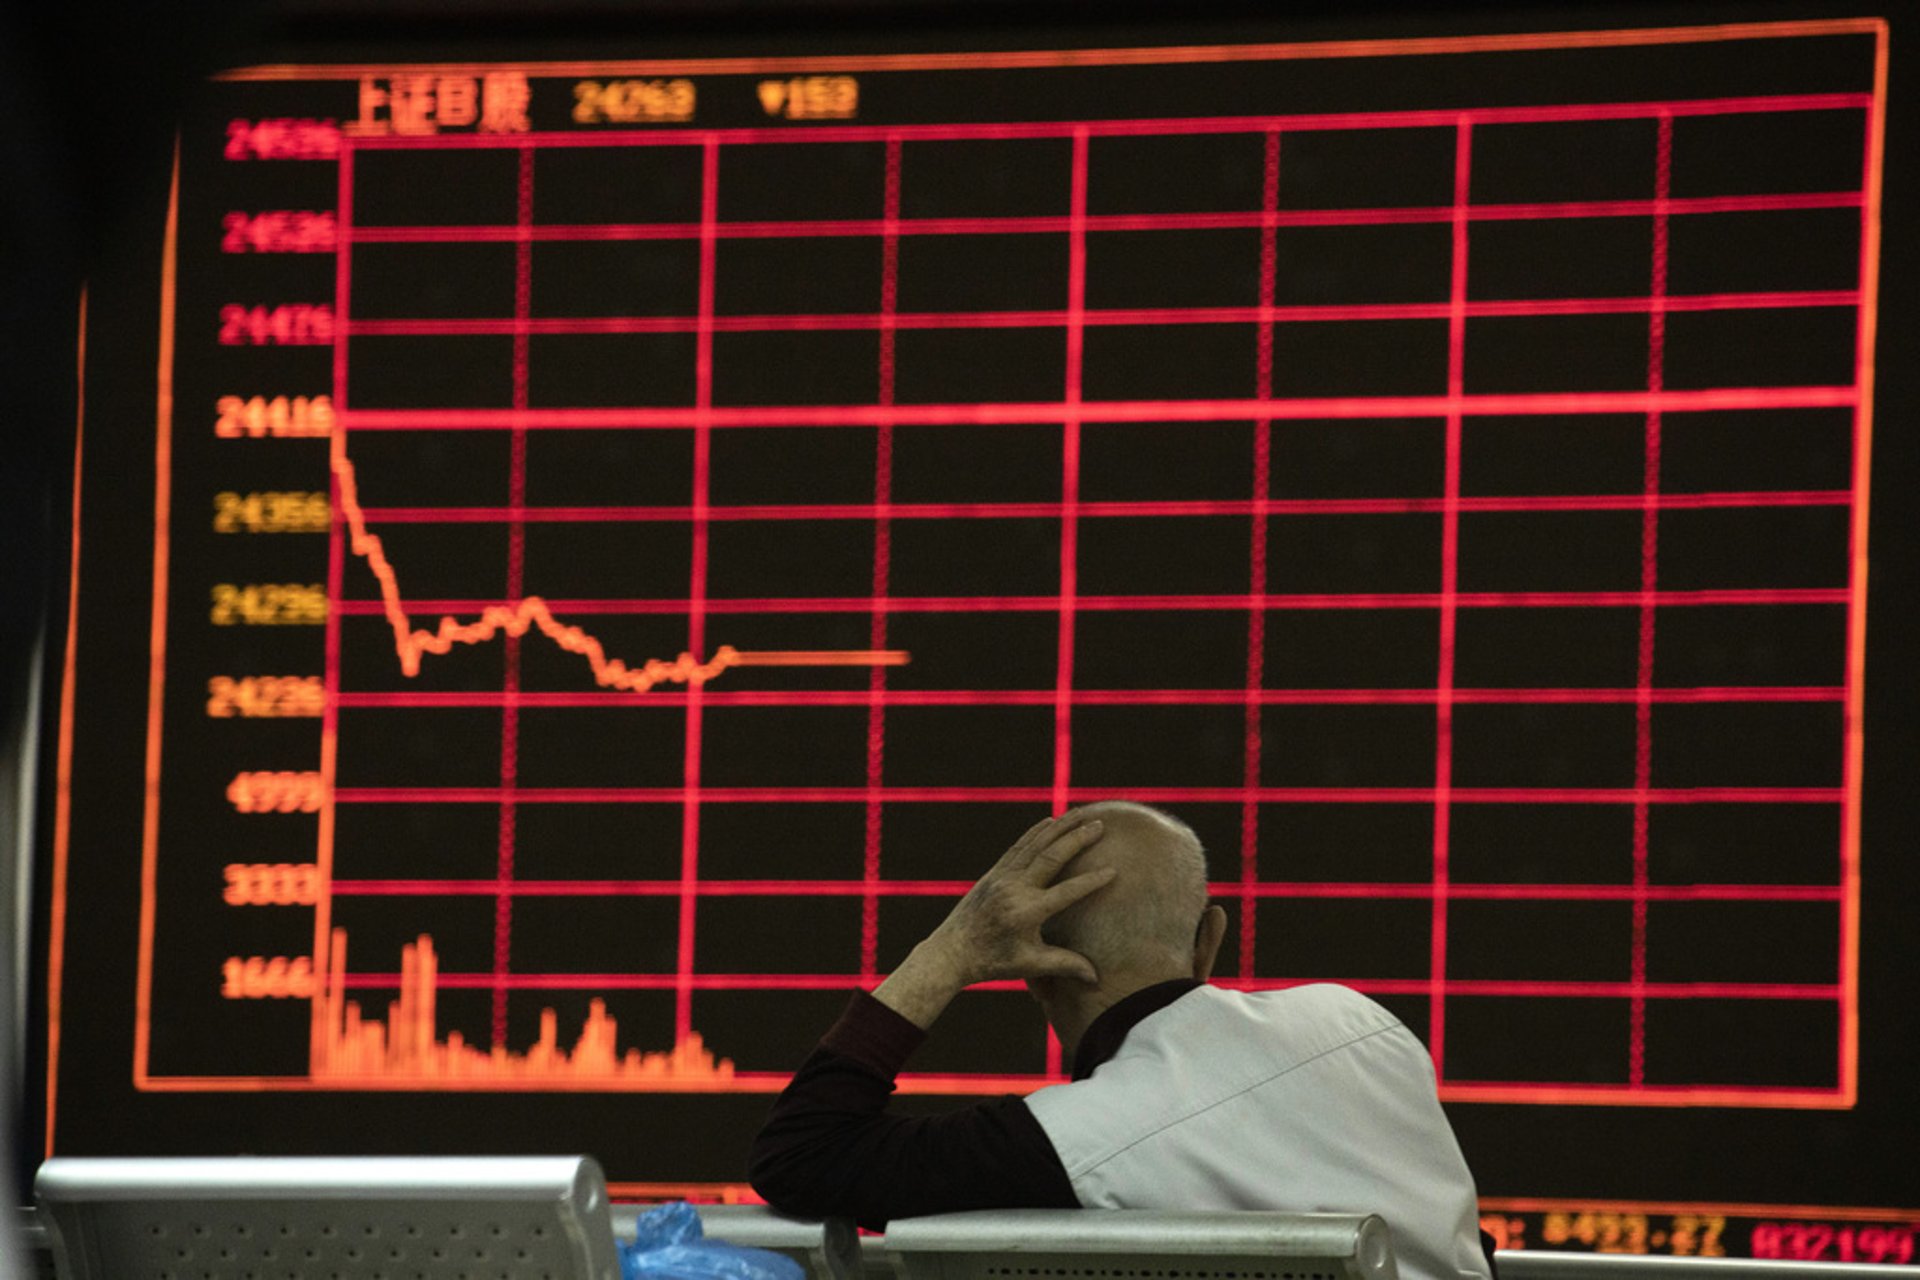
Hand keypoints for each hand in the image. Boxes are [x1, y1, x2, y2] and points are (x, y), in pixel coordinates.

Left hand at [872, 815, 1114, 1028]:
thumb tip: (1096, 978)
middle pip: (1051, 856)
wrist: (952, 952)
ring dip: (1059, 827)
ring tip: (1082, 813)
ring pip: (1034, 845)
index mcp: (1027, 913)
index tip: (1113, 871)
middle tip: (1100, 825)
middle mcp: (1014, 889)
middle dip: (1077, 839)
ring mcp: (1002, 877)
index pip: (1067, 892)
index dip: (1091, 881)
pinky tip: (1051, 822)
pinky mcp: (993, 873)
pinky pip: (1018, 847)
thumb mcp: (1030, 966)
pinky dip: (1036, 832)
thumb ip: (1065, 965)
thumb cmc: (993, 962)